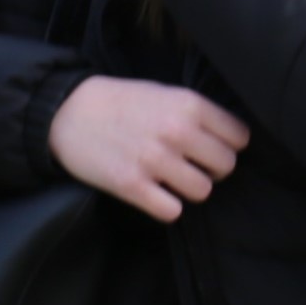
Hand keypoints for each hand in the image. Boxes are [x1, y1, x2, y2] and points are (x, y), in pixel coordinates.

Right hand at [49, 74, 250, 220]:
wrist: (66, 112)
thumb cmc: (120, 102)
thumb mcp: (164, 93)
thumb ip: (197, 114)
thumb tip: (231, 140)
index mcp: (188, 105)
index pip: (239, 137)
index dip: (229, 145)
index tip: (212, 147)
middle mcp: (176, 131)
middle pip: (226, 166)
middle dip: (212, 169)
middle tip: (192, 165)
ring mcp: (155, 160)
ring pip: (202, 191)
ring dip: (189, 189)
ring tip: (171, 179)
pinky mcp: (132, 186)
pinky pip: (172, 211)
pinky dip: (166, 206)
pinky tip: (155, 193)